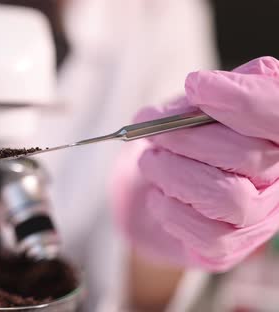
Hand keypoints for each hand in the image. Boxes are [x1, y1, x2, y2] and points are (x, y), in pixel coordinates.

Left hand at [113, 57, 278, 271]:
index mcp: (276, 135)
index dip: (243, 101)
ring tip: (151, 162)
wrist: (159, 186)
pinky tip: (160, 195)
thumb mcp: (194, 106)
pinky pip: (207, 234)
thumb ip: (204, 95)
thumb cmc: (185, 140)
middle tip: (152, 132)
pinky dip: (171, 210)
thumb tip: (199, 89)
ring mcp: (260, 216)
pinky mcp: (230, 246)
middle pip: (250, 156)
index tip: (197, 87)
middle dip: (187, 138)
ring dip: (174, 174)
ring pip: (228, 197)